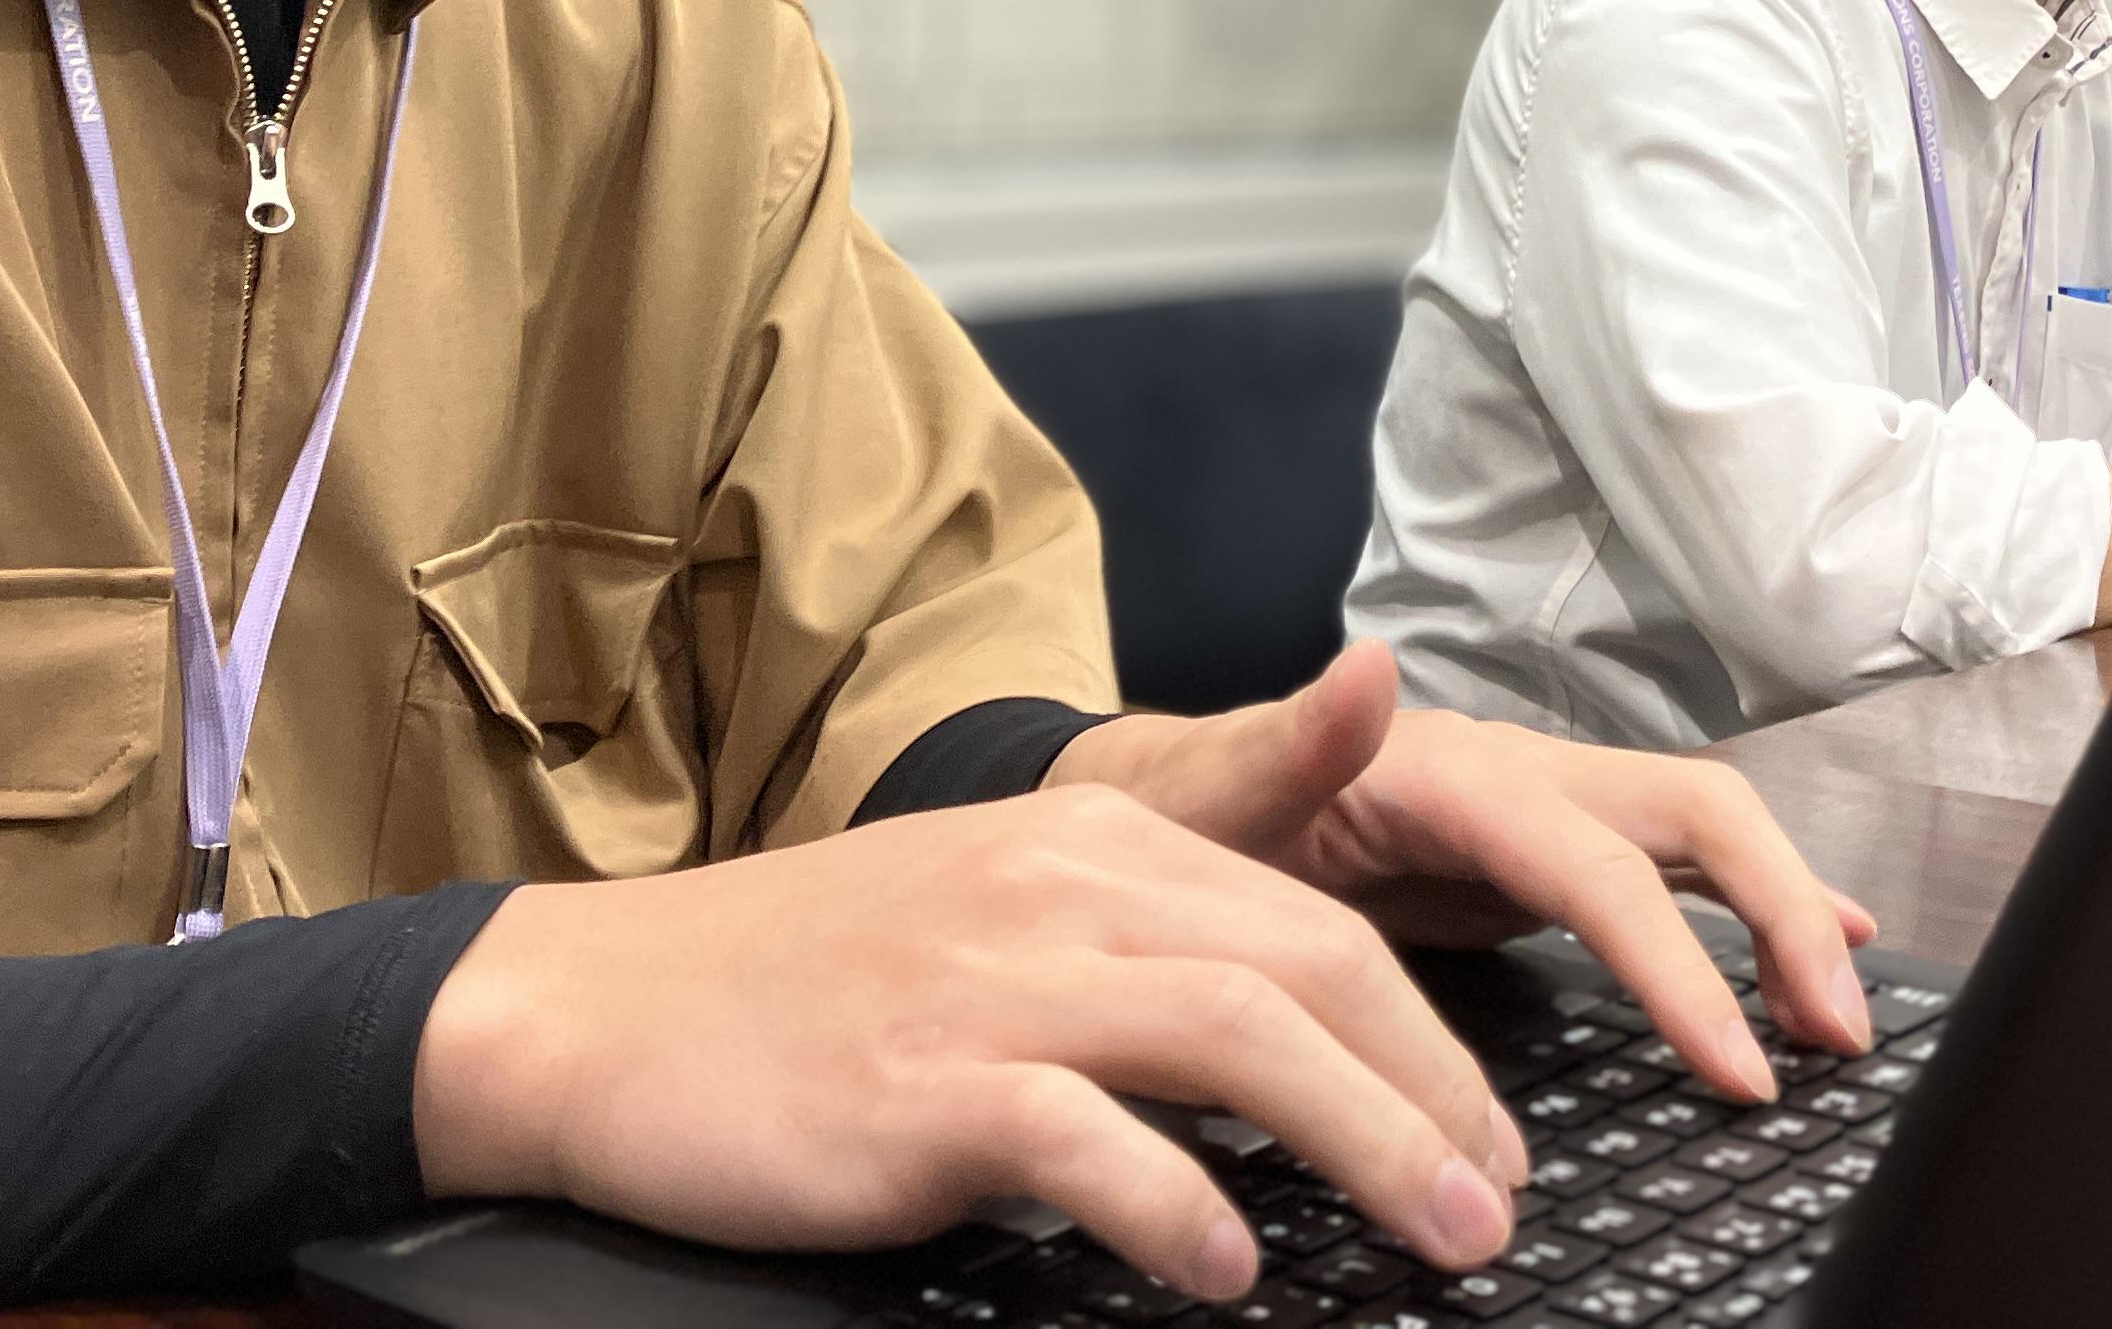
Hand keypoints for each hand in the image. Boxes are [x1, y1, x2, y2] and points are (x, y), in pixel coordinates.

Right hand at [412, 781, 1522, 1299]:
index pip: (1316, 922)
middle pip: (1309, 969)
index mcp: (1090, 839)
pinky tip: (1230, 1271)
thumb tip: (1316, 941)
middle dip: (1436, 1093)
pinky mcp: (921, 1085)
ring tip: (1444, 1241)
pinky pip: (1084, 1138)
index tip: (1490, 1141)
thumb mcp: (1000, 897)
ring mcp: (991, 981)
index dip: (1429, 1038)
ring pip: (1236, 1035)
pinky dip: (1177, 1206)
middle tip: (1500, 1207)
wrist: (611, 1010)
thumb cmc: (817, 979)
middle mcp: (1057, 886)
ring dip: (1368, 1142)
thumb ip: (1158, 900)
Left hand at [1049, 643, 1878, 1093]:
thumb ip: (1292, 736)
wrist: (1166, 799)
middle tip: (1837, 1040)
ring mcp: (1544, 812)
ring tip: (1844, 1019)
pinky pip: (1674, 874)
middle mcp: (1523, 778)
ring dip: (1790, 916)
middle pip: (1698, 819)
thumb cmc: (1187, 806)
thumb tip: (1369, 666)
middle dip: (1785, 917)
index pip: (1603, 865)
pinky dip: (1753, 912)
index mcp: (1457, 773)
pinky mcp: (1544, 856)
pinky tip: (1813, 961)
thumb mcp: (1216, 787)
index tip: (1736, 1064)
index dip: (1681, 962)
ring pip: (1707, 839)